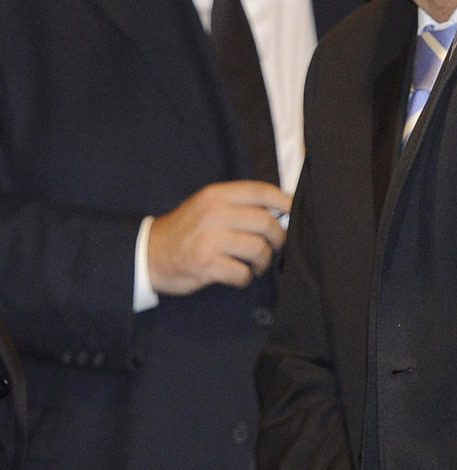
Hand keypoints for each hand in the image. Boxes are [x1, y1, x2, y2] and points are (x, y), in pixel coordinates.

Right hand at [148, 181, 290, 294]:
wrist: (148, 253)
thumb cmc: (185, 231)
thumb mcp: (206, 206)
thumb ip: (238, 205)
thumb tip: (280, 211)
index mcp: (216, 195)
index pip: (261, 191)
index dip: (285, 201)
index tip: (295, 211)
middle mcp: (214, 213)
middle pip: (267, 223)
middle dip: (277, 240)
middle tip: (272, 248)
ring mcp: (210, 238)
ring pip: (259, 249)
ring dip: (262, 262)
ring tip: (252, 264)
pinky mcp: (206, 263)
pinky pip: (243, 273)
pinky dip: (244, 278)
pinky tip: (235, 274)